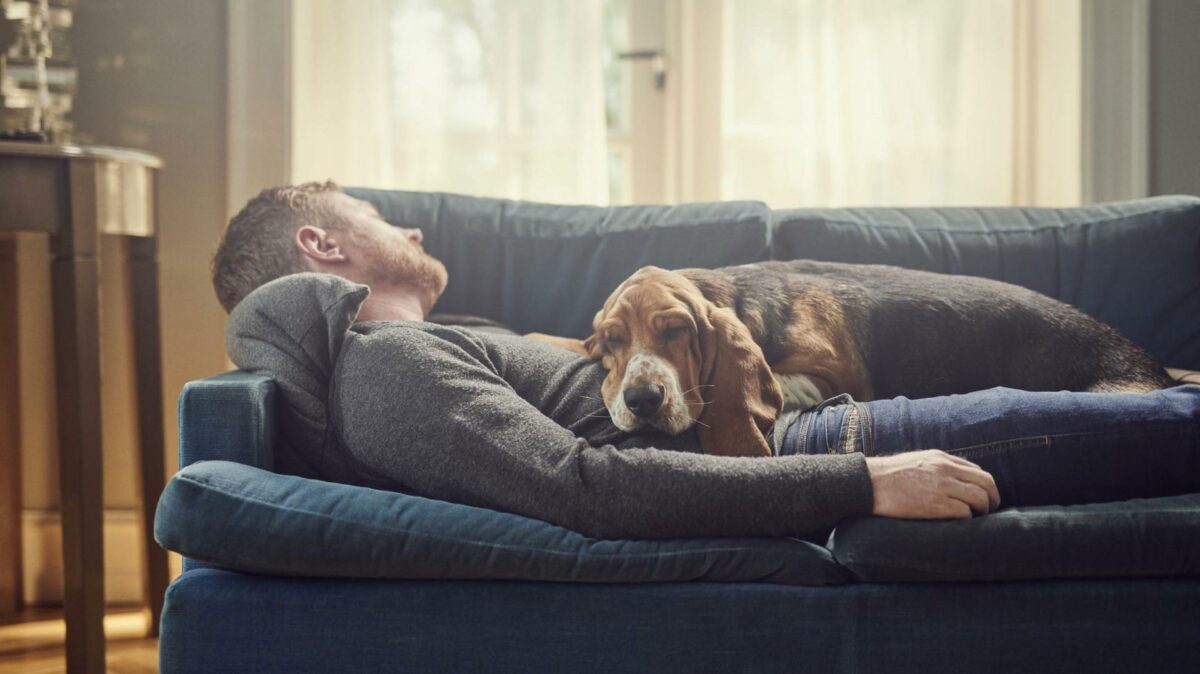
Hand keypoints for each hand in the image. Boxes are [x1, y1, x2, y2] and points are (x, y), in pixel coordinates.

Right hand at [866, 450, 999, 518]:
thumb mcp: (916, 461)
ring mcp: (942, 487)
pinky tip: (959, 523)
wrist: (868, 483)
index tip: (982, 498)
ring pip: (980, 498)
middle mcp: (946, 470)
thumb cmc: (887, 476)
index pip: (977, 470)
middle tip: (988, 511)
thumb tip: (951, 480)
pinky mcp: (935, 505)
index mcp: (941, 458)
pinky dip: (967, 519)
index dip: (984, 486)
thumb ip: (936, 467)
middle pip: (986, 483)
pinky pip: (965, 513)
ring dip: (982, 510)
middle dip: (993, 499)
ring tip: (975, 518)